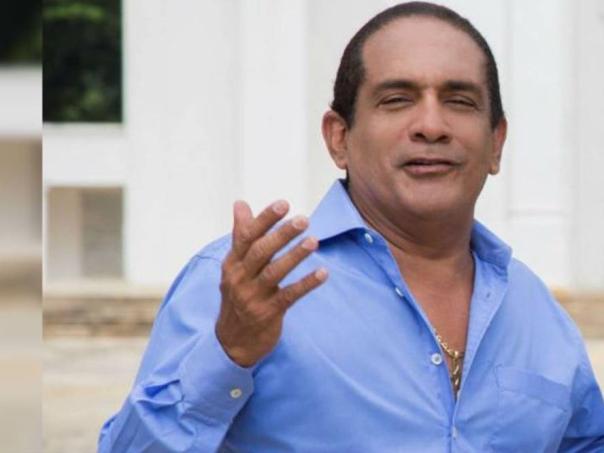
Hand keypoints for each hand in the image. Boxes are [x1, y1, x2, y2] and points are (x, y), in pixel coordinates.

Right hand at [215, 200, 327, 366]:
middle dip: (282, 234)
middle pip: (261, 252)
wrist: (232, 342)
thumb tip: (240, 203)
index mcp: (232, 263)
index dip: (265, 219)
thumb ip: (241, 234)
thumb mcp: (234, 266)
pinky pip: (289, 296)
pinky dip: (306, 284)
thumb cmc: (237, 296)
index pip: (246, 236)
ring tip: (313, 241)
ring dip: (295, 256)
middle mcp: (239, 278)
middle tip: (303, 219)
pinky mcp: (268, 314)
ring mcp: (253, 297)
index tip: (283, 204)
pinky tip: (323, 273)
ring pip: (274, 272)